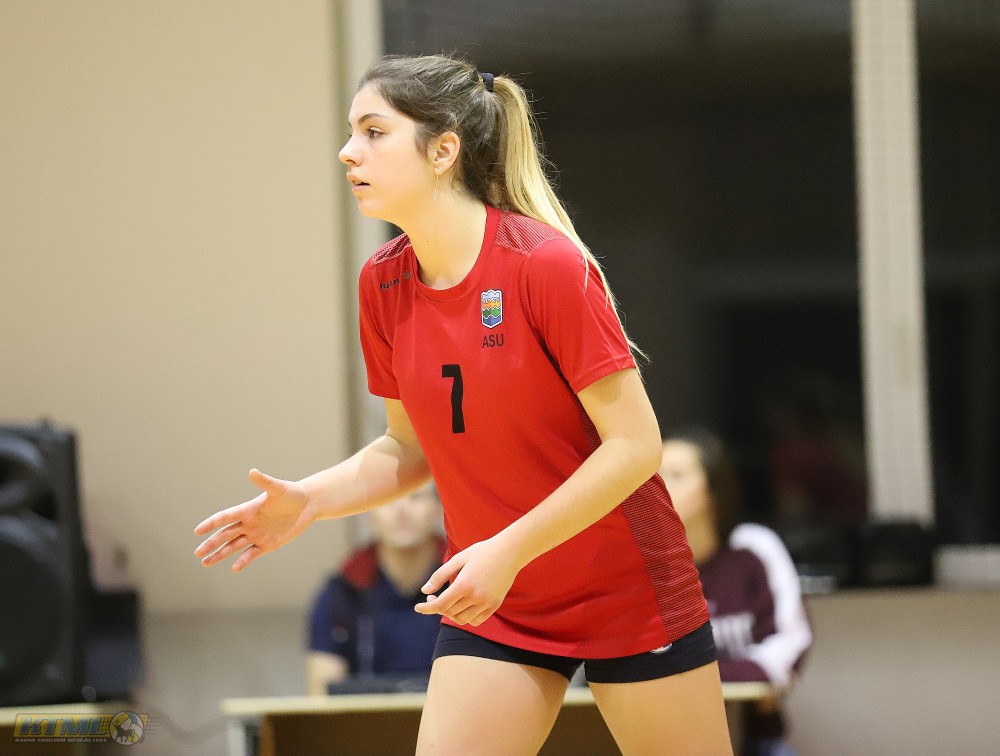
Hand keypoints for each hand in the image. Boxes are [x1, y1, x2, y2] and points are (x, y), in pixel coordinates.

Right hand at [194, 469, 313, 571]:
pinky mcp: (267, 544)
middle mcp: (248, 523)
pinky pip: (251, 554)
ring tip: (205, 563)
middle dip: (211, 543)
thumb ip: (265, 482)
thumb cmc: (292, 493)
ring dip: (220, 554)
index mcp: (248, 510)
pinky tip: (234, 568)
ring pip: (234, 546)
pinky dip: (242, 561)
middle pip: (225, 535)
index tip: (197, 531)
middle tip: (197, 553)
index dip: (211, 524)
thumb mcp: (278, 488)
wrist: (307, 504)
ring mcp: (256, 534)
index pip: (225, 517)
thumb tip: (252, 471)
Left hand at [414, 537, 519, 625]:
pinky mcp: (495, 605)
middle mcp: (475, 597)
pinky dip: (466, 618)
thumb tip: (425, 591)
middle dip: (437, 607)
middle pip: (449, 612)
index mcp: (464, 584)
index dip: (426, 608)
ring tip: (448, 602)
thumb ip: (440, 575)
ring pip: (462, 619)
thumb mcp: (458, 558)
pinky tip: (462, 606)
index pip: (440, 605)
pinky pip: (476, 620)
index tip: (417, 607)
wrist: (510, 552)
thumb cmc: (482, 552)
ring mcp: (486, 603)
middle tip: (433, 597)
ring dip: (451, 614)